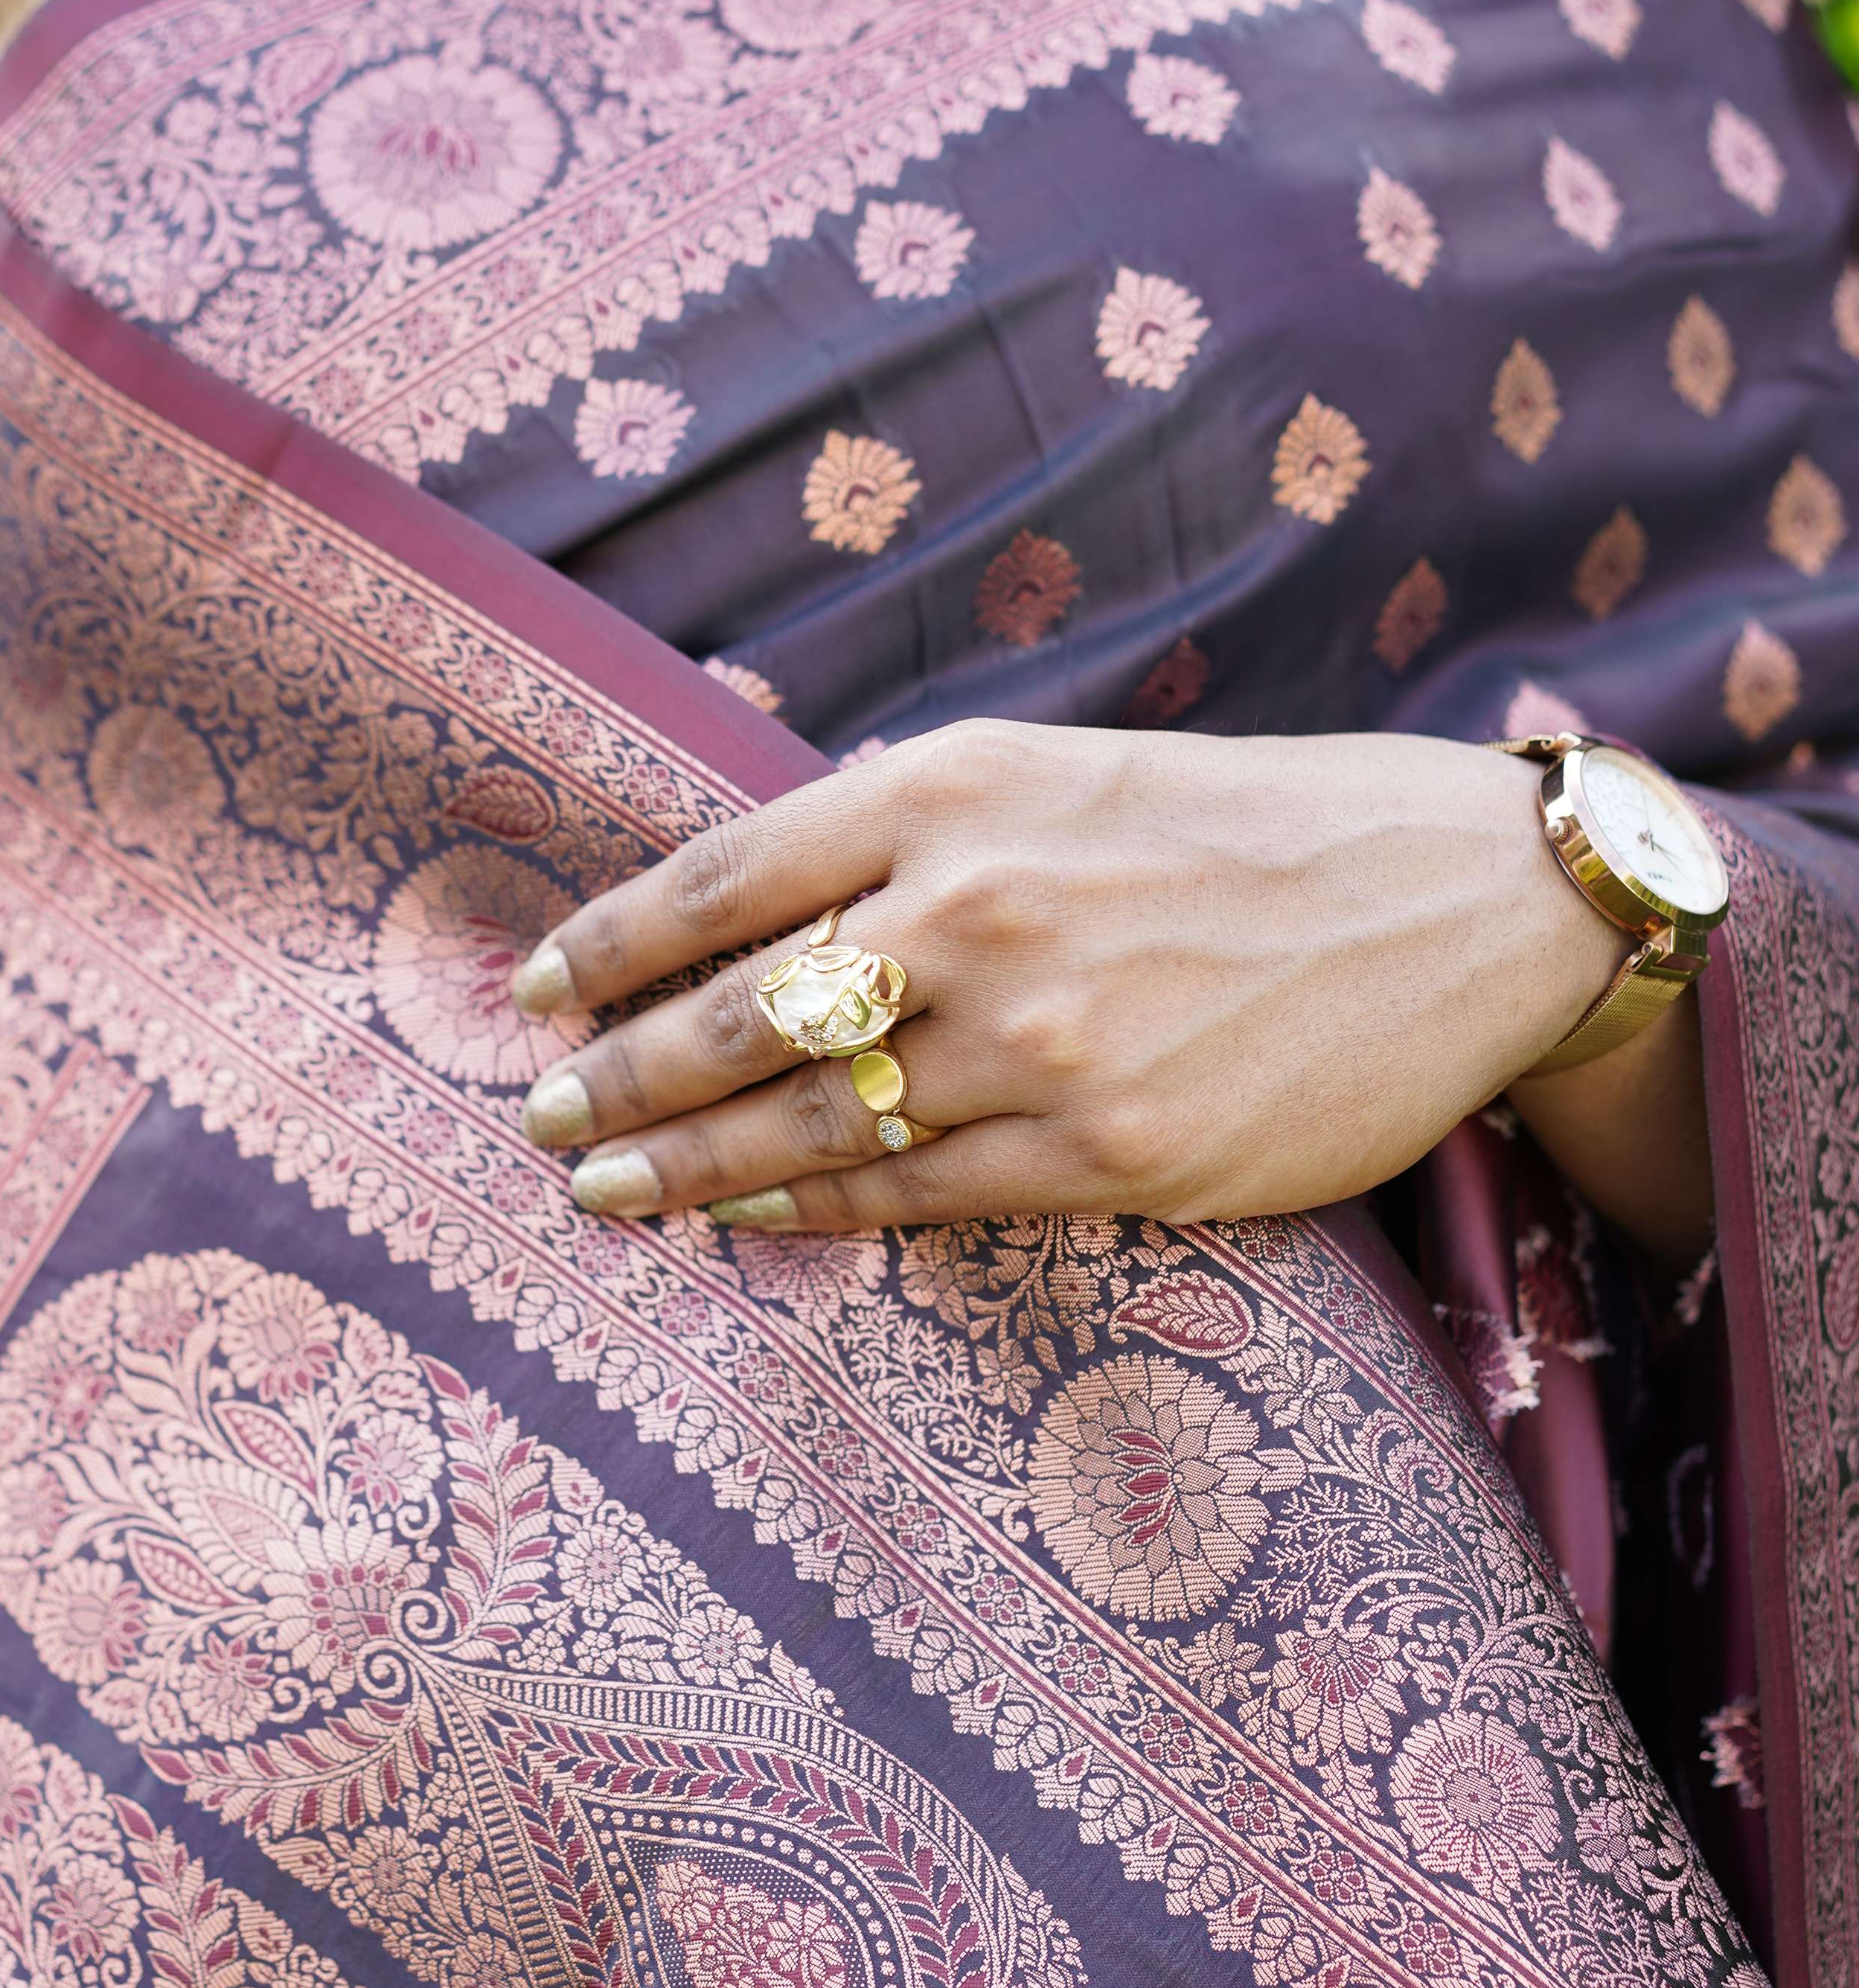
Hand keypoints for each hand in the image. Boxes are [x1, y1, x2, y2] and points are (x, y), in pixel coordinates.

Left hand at [507, 720, 1708, 1254]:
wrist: (1453, 901)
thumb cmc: (1240, 827)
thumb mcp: (1055, 770)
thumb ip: (904, 829)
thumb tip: (751, 910)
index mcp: (952, 791)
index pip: (721, 877)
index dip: (607, 946)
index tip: (534, 993)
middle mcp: (979, 910)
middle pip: (735, 1014)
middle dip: (616, 1076)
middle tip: (540, 1120)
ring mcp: (1042, 1042)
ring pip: (807, 1122)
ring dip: (684, 1165)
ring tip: (604, 1189)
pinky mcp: (1110, 1154)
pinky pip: (914, 1195)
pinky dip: (811, 1211)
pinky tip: (746, 1217)